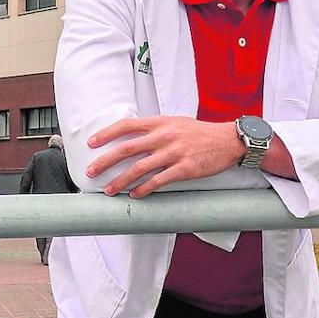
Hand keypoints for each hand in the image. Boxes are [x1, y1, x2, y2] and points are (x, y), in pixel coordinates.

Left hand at [86, 116, 244, 198]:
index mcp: (160, 122)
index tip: (91, 143)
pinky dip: (144, 189)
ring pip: (139, 168)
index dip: (106, 134)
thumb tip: (133, 137)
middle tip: (90, 172)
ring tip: (109, 190)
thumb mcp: (176, 122)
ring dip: (120, 181)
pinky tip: (135, 195)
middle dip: (105, 161)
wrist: (228, 140)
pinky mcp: (184, 169)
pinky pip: (158, 181)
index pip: (127, 125)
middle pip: (127, 149)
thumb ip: (155, 128)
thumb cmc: (200, 132)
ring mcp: (174, 153)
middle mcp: (164, 136)